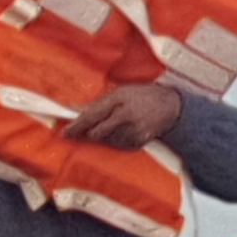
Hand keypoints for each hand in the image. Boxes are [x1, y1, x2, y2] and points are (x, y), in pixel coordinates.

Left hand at [61, 80, 183, 149]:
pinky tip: (122, 131)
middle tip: (79, 133)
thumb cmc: (142, 95)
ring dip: (102, 136)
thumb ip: (100, 102)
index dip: (77, 126)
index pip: (93, 115)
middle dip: (87, 133)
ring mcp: (133, 131)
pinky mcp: (139, 141)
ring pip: (106, 140)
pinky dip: (115, 140)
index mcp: (120, 99)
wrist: (171, 106)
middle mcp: (126, 116)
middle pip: (97, 132)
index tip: (65, 133)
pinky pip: (118, 145)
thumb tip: (76, 110)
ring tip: (112, 125)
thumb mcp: (121, 91)